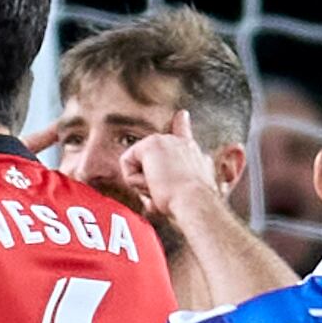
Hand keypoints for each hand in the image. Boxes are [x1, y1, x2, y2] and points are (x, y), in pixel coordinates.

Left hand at [123, 126, 231, 240]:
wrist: (194, 203)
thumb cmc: (193, 207)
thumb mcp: (187, 198)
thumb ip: (176, 188)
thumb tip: (157, 197)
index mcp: (194, 156)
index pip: (185, 135)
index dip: (182, 124)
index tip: (182, 115)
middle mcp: (181, 143)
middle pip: (148, 161)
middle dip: (148, 181)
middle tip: (166, 194)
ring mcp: (166, 140)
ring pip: (137, 165)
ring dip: (144, 184)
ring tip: (162, 190)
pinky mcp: (151, 144)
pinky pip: (127, 164)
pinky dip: (134, 180)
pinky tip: (152, 184)